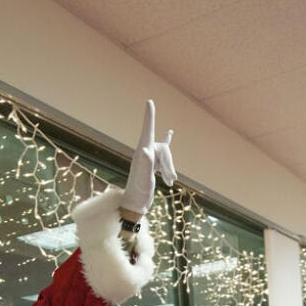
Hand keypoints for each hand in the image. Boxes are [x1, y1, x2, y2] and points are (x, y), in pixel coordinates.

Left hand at [121, 100, 176, 215]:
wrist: (135, 204)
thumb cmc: (138, 192)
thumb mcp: (143, 179)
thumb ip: (146, 164)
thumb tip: (146, 150)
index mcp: (142, 152)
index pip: (148, 129)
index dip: (149, 116)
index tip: (149, 101)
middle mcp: (145, 152)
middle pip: (164, 148)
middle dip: (169, 163)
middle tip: (170, 179)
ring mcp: (149, 158)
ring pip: (167, 155)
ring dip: (170, 169)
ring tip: (169, 182)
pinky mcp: (153, 163)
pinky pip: (164, 152)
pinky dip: (168, 144)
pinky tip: (170, 133)